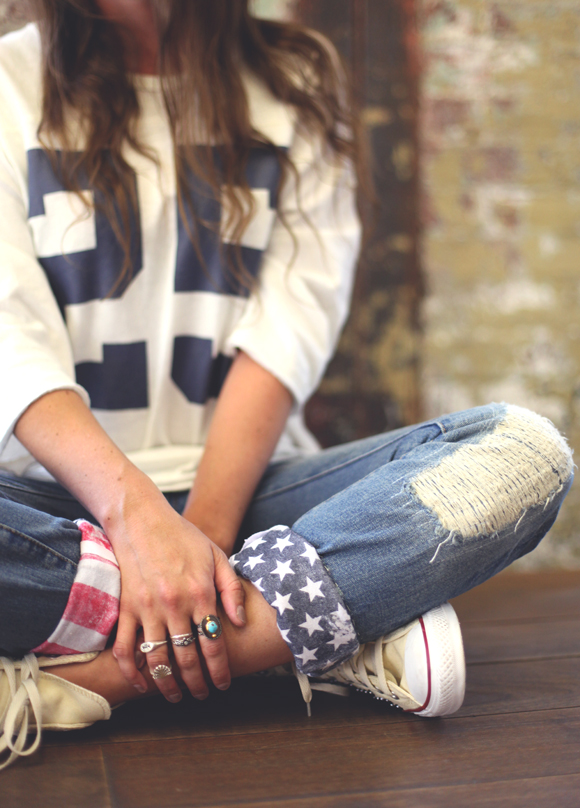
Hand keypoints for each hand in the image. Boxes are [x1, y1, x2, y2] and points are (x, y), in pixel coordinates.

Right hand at [109, 495, 245, 701]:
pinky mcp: (126, 608)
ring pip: (158, 659)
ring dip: (168, 685)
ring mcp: (147, 608)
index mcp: (199, 592)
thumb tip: (240, 622)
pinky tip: (142, 684)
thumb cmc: (183, 537)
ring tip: (177, 696)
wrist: (142, 520)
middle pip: (187, 658)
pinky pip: (126, 648)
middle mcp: (174, 604)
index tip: (223, 684)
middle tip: (203, 695)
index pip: (213, 643)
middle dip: (198, 683)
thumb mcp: (216, 555)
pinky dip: (132, 672)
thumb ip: (231, 589)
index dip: (219, 669)